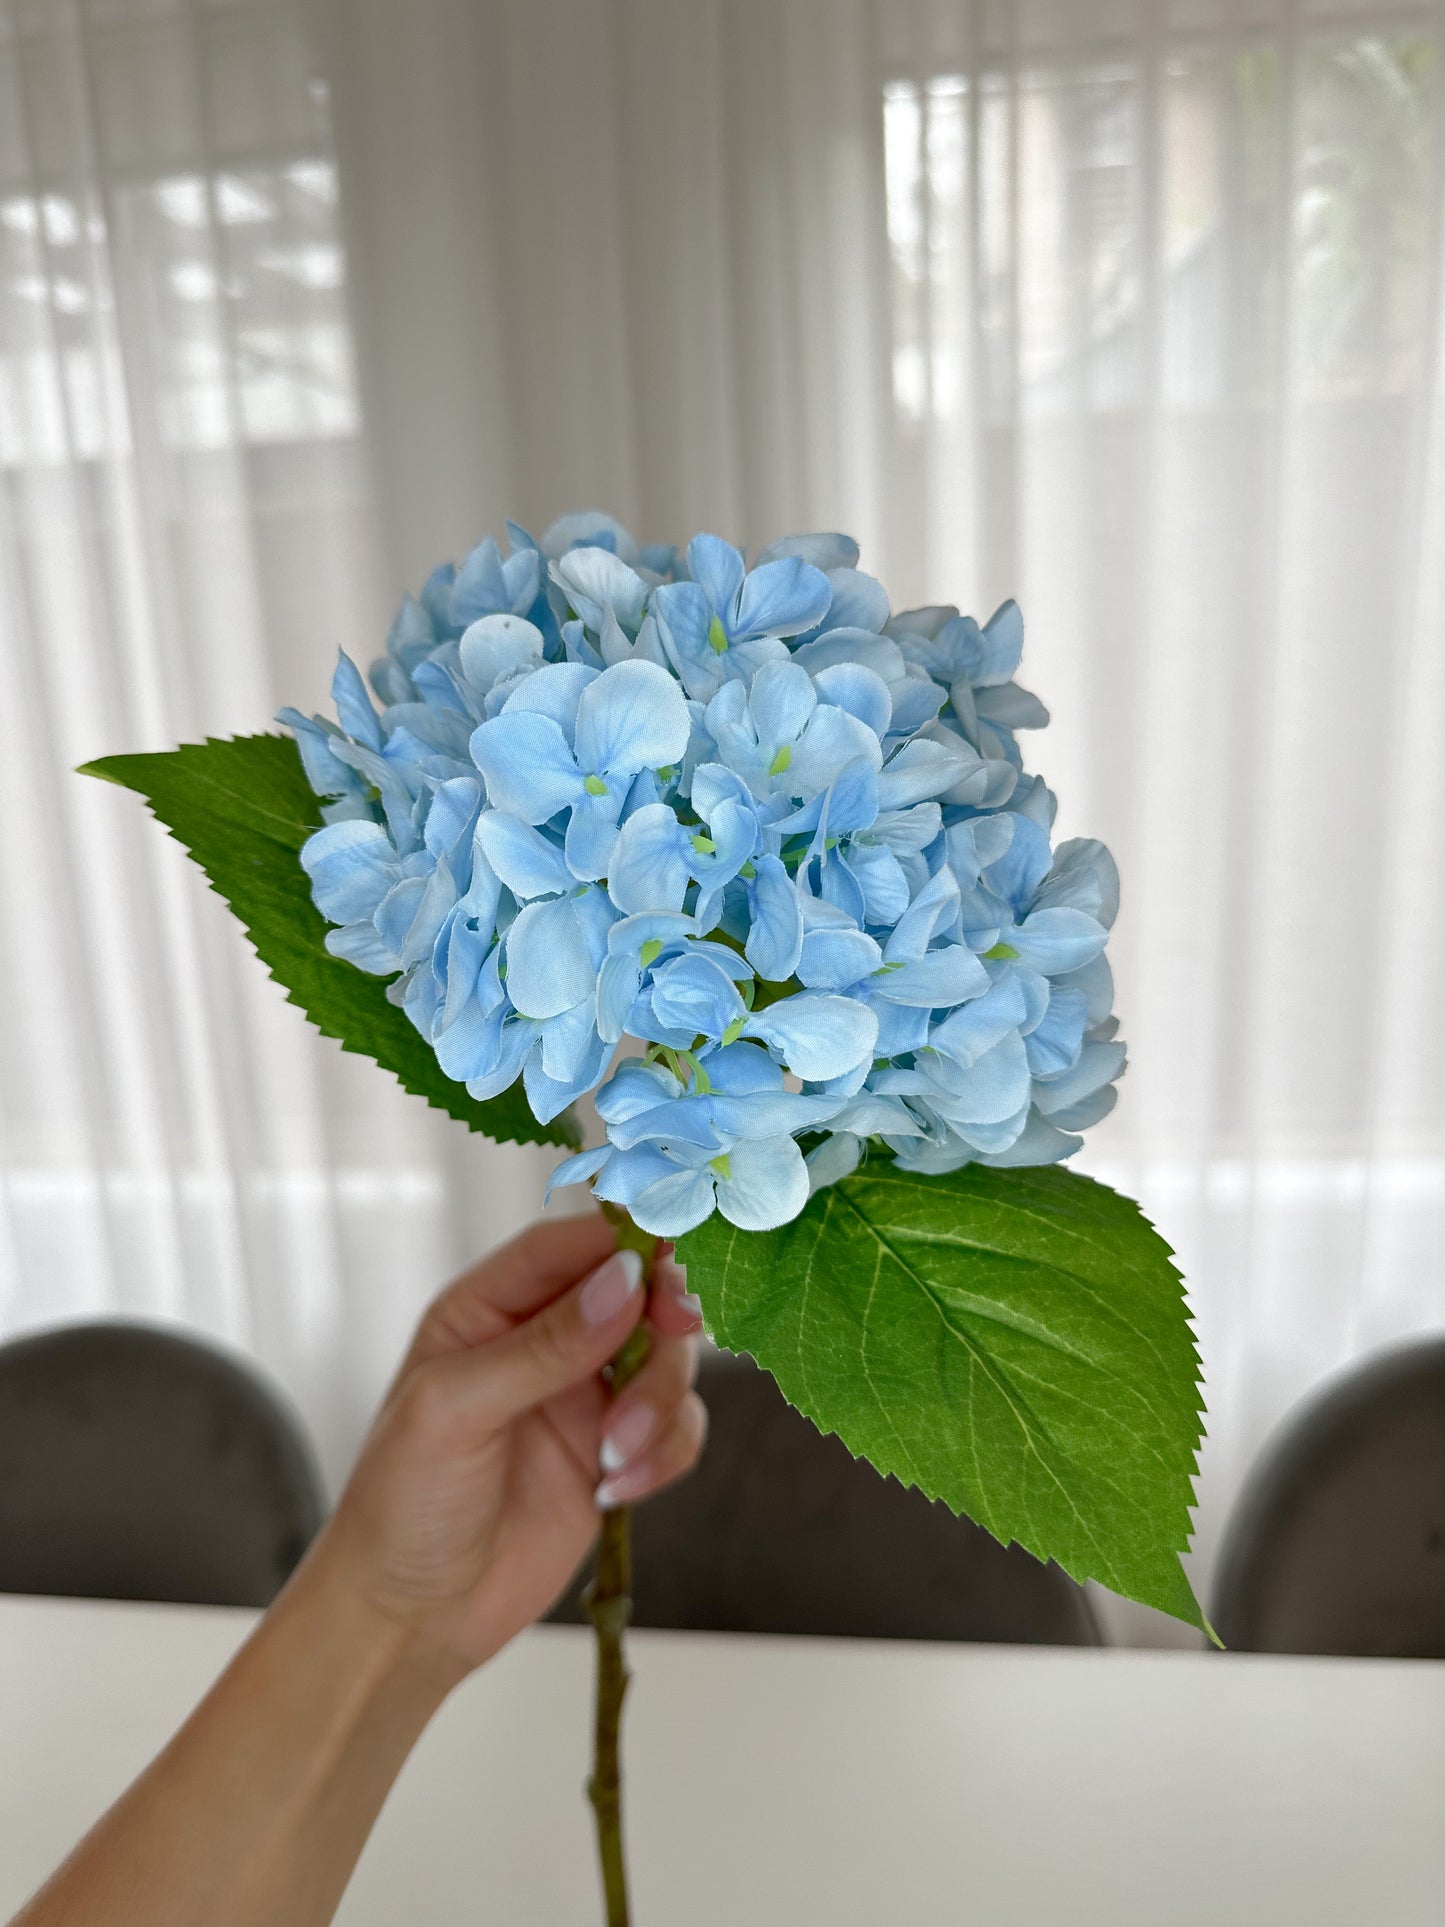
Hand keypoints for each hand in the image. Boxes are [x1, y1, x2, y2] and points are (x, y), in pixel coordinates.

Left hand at [313, 1213, 705, 1679]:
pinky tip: (617, 1490)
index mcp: (488, 1308)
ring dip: (659, 1403)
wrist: (410, 1617)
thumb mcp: (453, 1411)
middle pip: (637, 1294)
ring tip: (617, 1458)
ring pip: (668, 1360)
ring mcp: (585, 1397)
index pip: (567, 1246)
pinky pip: (676, 1427)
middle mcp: (544, 1341)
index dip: (623, 1242)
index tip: (665, 1260)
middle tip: (670, 1341)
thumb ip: (541, 1346)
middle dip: (661, 1322)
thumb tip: (622, 1282)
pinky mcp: (616, 1454)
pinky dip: (666, 1453)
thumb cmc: (399, 1506)